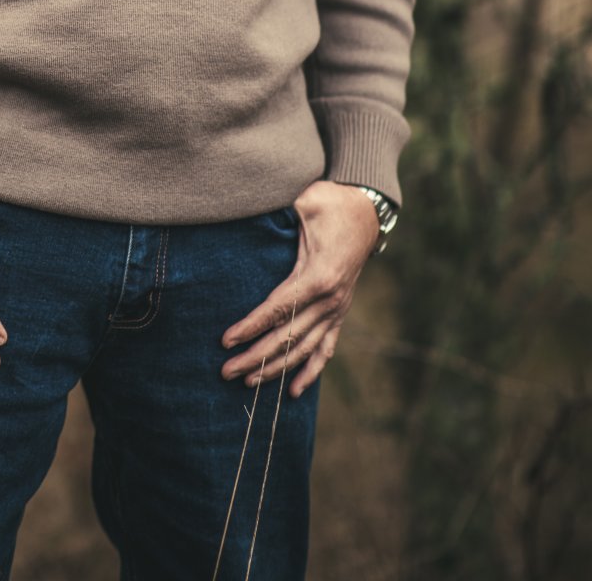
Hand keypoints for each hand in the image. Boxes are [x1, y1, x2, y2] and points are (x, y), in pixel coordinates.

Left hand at [219, 179, 379, 397]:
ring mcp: (337, 309)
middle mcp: (329, 300)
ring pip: (304, 349)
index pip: (277, 310)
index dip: (251, 327)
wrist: (365, 212)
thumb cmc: (330, 203)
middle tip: (226, 370)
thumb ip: (281, 209)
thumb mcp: (306, 200)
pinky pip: (326, 348)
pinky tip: (296, 391)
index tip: (226, 340)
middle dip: (255, 356)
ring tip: (248, 381)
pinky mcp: (339, 312)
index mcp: (318, 276)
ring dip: (277, 369)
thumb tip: (249, 202)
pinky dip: (312, 370)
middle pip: (287, 337)